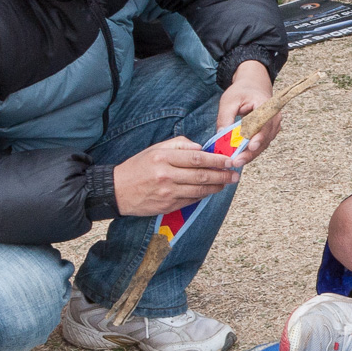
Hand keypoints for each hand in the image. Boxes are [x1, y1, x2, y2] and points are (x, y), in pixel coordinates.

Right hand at [113, 136, 239, 216]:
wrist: (116, 191)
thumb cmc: (138, 167)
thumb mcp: (154, 149)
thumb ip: (178, 144)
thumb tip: (200, 147)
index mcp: (163, 158)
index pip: (197, 158)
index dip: (216, 160)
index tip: (229, 160)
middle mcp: (166, 175)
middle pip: (201, 176)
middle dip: (222, 175)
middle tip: (235, 174)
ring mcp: (167, 192)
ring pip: (199, 190)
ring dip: (216, 187)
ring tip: (227, 183)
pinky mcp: (167, 206)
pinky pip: (191, 201)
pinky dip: (203, 196)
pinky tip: (210, 191)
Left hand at [216, 60, 278, 166]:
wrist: (253, 86)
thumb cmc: (241, 92)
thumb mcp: (229, 100)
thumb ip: (225, 117)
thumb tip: (221, 135)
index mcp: (266, 105)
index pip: (264, 123)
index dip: (259, 136)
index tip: (251, 147)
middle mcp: (274, 117)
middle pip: (264, 138)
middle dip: (250, 152)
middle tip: (237, 161)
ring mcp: (274, 126)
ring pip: (263, 144)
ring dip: (250, 154)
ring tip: (237, 162)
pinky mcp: (269, 132)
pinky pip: (261, 144)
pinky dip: (251, 151)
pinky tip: (240, 157)